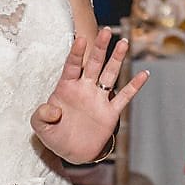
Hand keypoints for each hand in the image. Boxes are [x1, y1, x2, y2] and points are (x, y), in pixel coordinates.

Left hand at [31, 28, 149, 163]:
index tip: (80, 39)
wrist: (71, 152)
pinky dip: (134, 86)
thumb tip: (53, 108)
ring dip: (117, 59)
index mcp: (67, 87)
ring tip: (124, 43)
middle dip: (100, 48)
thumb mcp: (40, 127)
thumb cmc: (54, 135)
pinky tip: (144, 74)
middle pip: (94, 64)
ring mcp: (99, 99)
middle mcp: (85, 88)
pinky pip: (125, 97)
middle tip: (106, 31)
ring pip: (110, 75)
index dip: (76, 53)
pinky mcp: (111, 112)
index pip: (72, 66)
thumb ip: (41, 116)